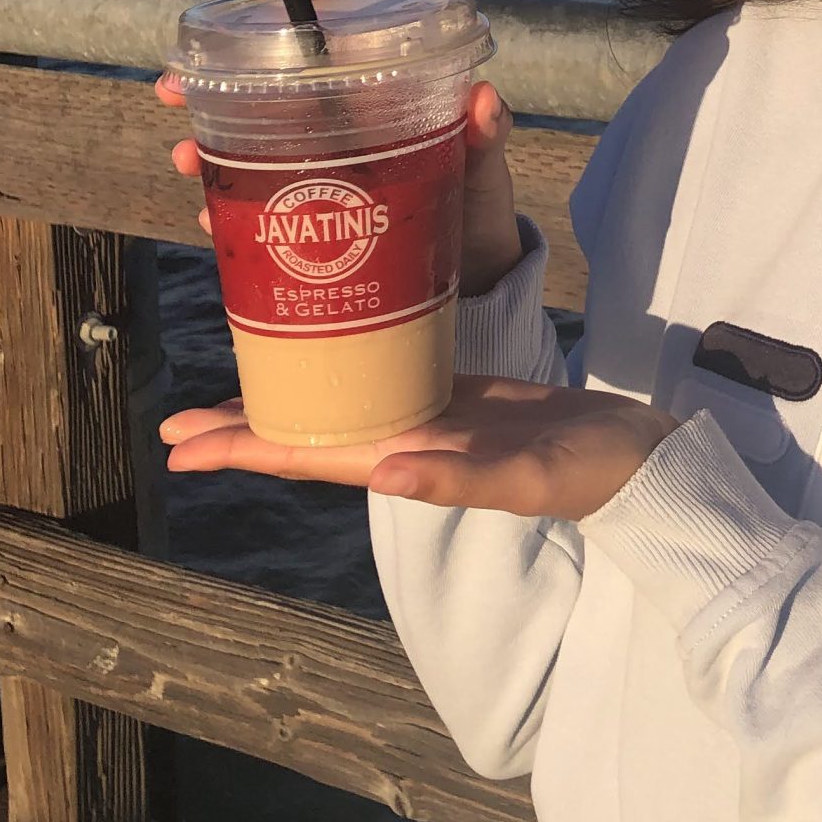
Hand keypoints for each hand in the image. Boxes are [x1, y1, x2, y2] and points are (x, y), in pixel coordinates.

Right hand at [157, 0, 524, 296]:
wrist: (469, 267)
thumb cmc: (476, 195)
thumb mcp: (482, 163)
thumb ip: (486, 133)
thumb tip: (485, 99)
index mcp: (381, 77)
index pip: (348, 10)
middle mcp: (340, 107)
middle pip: (273, 72)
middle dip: (217, 73)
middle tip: (174, 86)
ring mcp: (317, 155)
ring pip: (249, 134)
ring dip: (208, 142)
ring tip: (186, 158)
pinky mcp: (305, 206)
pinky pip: (254, 198)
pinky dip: (227, 207)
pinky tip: (210, 217)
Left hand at [160, 375, 675, 522]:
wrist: (647, 458)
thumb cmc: (596, 472)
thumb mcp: (531, 477)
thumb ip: (461, 480)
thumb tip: (382, 476)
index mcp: (416, 460)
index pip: (313, 455)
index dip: (246, 448)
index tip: (181, 447)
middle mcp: (412, 439)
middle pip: (314, 430)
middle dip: (245, 425)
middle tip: (174, 420)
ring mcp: (437, 414)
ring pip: (344, 401)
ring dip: (290, 393)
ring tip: (237, 379)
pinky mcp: (465, 389)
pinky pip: (390, 371)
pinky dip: (352, 359)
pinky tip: (335, 341)